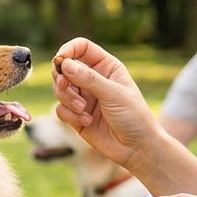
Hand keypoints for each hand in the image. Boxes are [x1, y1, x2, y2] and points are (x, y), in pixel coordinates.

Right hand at [51, 38, 159, 168]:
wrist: (137, 148)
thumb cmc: (134, 117)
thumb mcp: (113, 94)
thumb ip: (88, 78)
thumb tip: (64, 64)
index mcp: (106, 67)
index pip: (81, 48)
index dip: (68, 50)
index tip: (60, 60)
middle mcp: (93, 79)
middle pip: (64, 68)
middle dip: (63, 79)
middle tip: (66, 87)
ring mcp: (84, 97)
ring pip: (59, 89)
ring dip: (68, 99)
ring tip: (83, 110)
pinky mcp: (76, 115)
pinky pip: (60, 109)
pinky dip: (69, 115)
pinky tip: (86, 121)